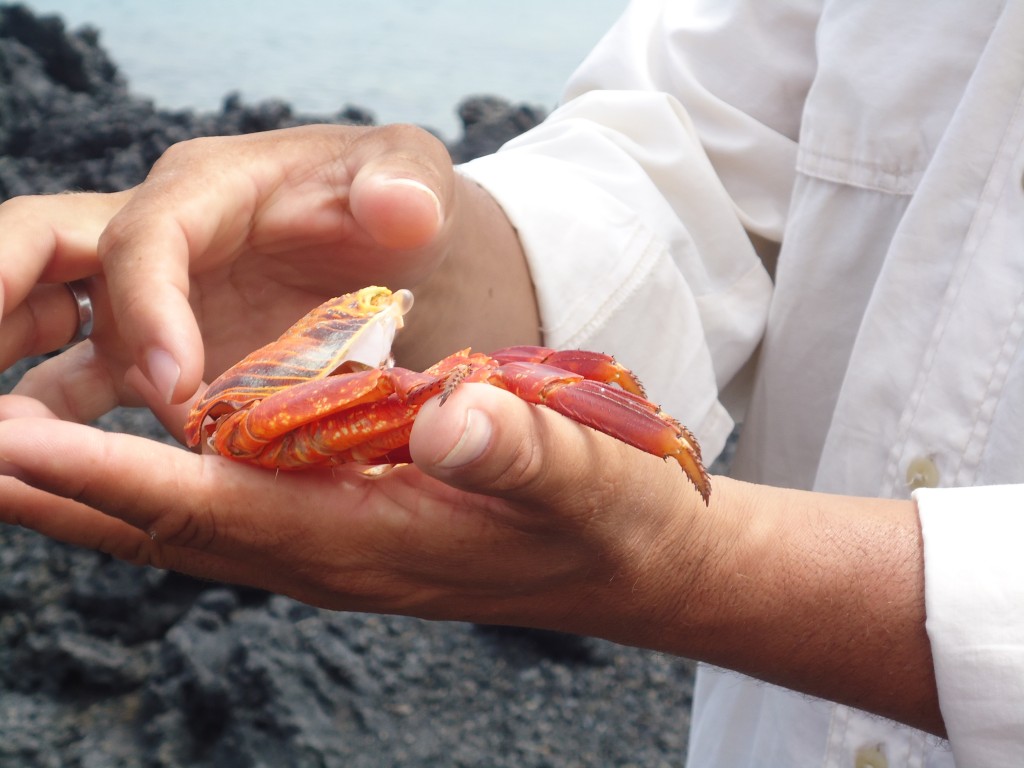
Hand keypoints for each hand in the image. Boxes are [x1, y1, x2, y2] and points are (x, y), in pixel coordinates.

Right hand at [0, 124, 536, 438]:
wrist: (398, 257)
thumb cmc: (400, 208)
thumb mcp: (413, 179)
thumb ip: (407, 184)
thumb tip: (397, 210)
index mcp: (205, 189)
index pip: (144, 240)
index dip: (146, 310)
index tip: (176, 389)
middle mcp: (150, 240)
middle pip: (32, 253)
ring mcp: (140, 303)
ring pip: (33, 328)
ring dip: (3, 379)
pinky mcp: (149, 356)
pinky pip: (74, 389)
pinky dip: (44, 427)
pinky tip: (23, 469)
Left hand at [0, 384, 697, 634]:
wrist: (639, 566)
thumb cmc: (618, 518)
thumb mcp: (592, 477)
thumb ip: (526, 450)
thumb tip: (452, 411)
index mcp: (381, 536)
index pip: (225, 503)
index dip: (117, 474)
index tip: (11, 443)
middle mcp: (337, 553)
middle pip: (175, 528)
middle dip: (62, 495)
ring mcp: (339, 549)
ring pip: (190, 527)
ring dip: (92, 497)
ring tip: (7, 459)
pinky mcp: (353, 533)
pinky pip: (232, 515)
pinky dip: (159, 491)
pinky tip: (127, 467)